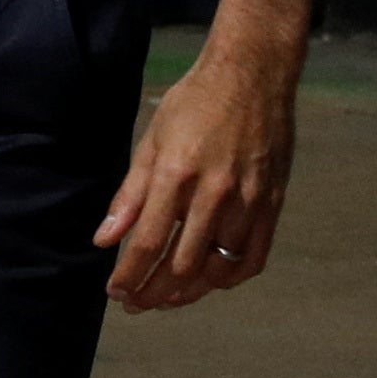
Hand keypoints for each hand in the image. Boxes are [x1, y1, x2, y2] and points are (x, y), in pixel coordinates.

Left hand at [97, 27, 298, 311]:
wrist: (252, 74)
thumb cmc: (194, 103)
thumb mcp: (150, 141)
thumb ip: (129, 196)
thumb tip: (104, 240)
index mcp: (177, 175)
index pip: (148, 244)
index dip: (129, 276)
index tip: (116, 293)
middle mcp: (215, 193)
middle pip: (181, 266)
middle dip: (154, 293)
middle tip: (136, 303)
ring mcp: (248, 200)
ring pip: (217, 269)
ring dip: (189, 292)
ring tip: (167, 299)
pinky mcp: (272, 202)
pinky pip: (254, 257)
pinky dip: (230, 278)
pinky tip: (210, 282)